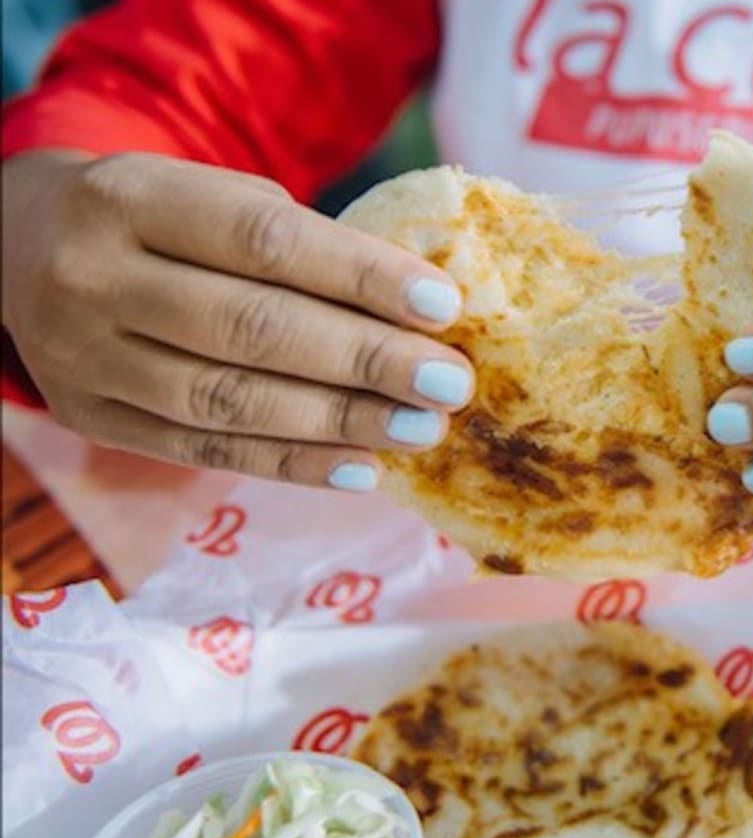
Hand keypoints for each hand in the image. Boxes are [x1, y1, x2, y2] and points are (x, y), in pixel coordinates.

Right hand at [1, 150, 474, 490]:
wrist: (21, 243)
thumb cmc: (162, 218)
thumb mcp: (210, 196)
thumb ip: (300, 244)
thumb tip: (423, 310)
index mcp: (131, 198)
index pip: (264, 241)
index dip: (360, 277)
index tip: (443, 307)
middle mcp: (94, 278)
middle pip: (251, 329)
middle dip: (365, 360)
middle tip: (450, 383)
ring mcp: (85, 357)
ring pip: (228, 401)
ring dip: (340, 421)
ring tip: (422, 430)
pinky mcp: (93, 418)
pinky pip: (206, 451)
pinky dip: (293, 464)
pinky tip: (364, 468)